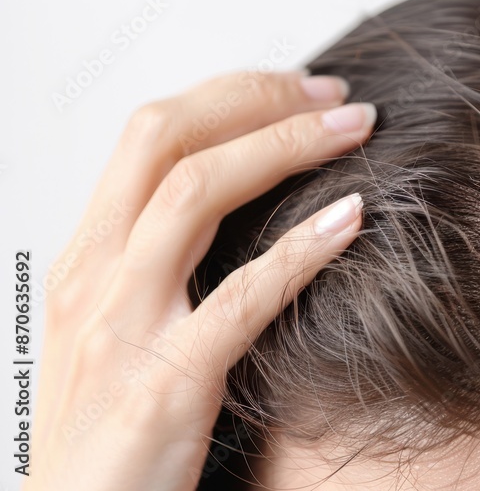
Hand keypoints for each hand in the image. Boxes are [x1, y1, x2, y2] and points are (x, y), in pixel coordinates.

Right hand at [29, 71, 373, 490]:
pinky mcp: (167, 381)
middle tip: (336, 97)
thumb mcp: (114, 325)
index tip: (297, 89)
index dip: (229, 95)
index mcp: (87, 255)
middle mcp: (96, 274)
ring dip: (286, 149)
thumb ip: (156, 263)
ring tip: (356, 131)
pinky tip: (352, 221)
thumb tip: (234, 206)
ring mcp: (125, 324)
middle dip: (259, 101)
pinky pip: (242, 297)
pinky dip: (301, 251)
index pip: (149, 133)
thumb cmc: (106, 425)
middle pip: (168, 140)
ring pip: (196, 196)